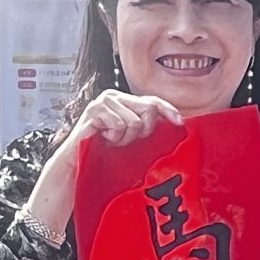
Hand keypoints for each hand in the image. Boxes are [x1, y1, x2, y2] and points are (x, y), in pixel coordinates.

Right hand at [60, 86, 183, 157]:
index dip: (168, 110)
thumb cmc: (105, 152)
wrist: (79, 163)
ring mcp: (103, 101)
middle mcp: (114, 96)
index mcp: (124, 100)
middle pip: (148, 108)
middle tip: (125, 140)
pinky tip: (103, 139)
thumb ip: (146, 126)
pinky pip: (119, 126)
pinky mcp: (95, 110)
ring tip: (111, 141)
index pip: (152, 100)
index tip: (179, 123)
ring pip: (134, 122)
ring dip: (125, 139)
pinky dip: (114, 138)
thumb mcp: (130, 137)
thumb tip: (173, 123)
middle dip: (144, 131)